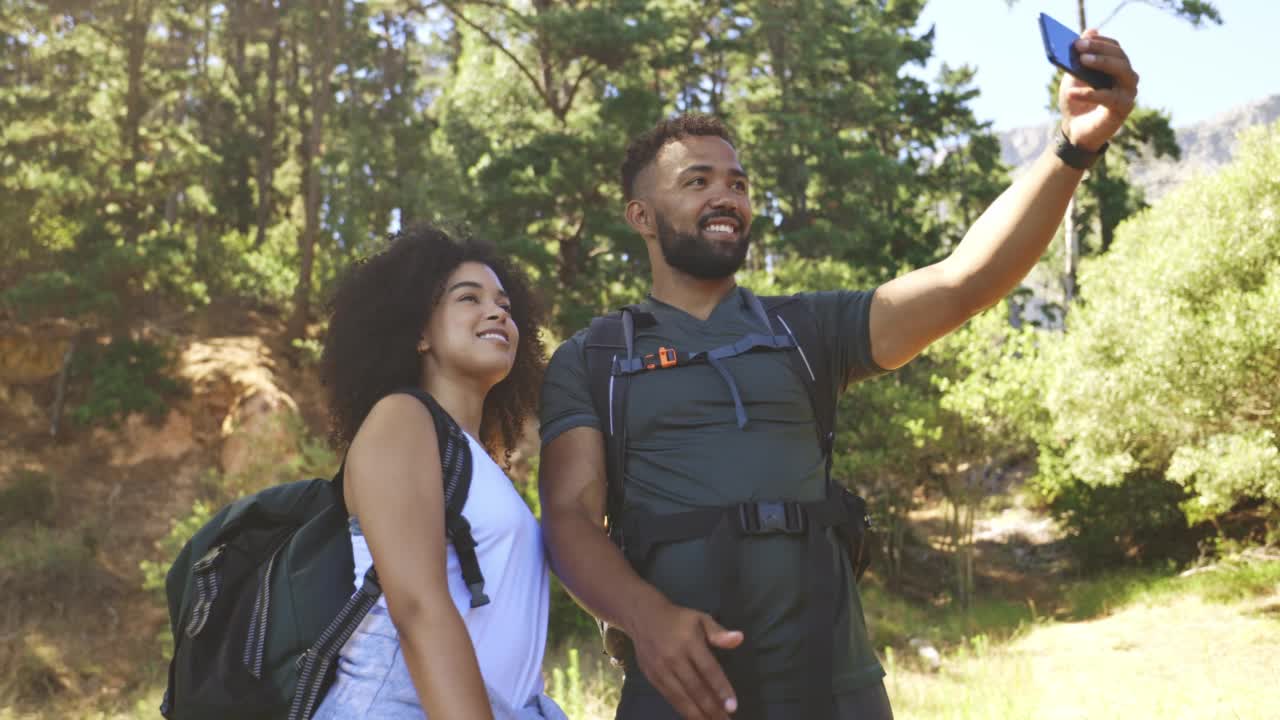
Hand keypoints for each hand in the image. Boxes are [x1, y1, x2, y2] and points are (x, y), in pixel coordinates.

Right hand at [629, 600, 743, 719]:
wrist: (643, 616)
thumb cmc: (678, 619)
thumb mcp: (701, 619)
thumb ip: (719, 632)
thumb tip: (739, 639)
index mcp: (689, 642)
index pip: (708, 669)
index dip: (721, 689)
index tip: (733, 706)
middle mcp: (674, 658)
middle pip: (695, 688)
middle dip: (712, 709)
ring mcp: (661, 670)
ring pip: (681, 698)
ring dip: (698, 714)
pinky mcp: (652, 677)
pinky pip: (670, 698)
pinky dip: (683, 710)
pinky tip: (695, 717)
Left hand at [1058, 29, 1139, 150]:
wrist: (1075, 131)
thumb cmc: (1077, 102)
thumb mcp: (1074, 77)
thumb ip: (1081, 57)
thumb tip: (1091, 30)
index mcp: (1117, 68)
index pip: (1115, 48)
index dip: (1099, 42)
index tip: (1079, 40)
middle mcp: (1128, 78)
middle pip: (1120, 57)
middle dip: (1099, 50)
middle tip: (1079, 47)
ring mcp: (1129, 92)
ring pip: (1122, 72)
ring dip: (1101, 63)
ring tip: (1081, 61)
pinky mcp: (1124, 108)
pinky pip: (1108, 97)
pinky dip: (1089, 93)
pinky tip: (1071, 93)